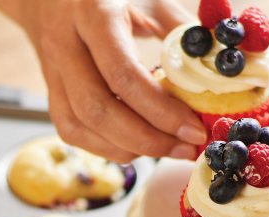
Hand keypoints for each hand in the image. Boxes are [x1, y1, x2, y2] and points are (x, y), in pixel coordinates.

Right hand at [0, 0, 205, 161]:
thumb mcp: (149, 0)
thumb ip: (180, 30)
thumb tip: (218, 70)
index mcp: (94, 13)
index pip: (123, 76)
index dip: (161, 111)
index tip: (193, 129)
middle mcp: (64, 44)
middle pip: (98, 110)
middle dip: (146, 139)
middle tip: (183, 149)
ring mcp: (51, 71)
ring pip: (81, 127)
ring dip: (127, 149)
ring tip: (166, 150)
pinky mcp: (50, 93)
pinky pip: (72, 132)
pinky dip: (107, 147)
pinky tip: (136, 146)